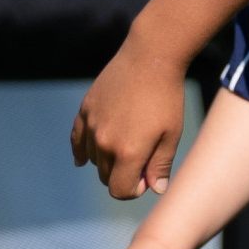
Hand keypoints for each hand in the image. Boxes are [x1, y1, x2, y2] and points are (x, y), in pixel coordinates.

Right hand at [71, 43, 187, 197]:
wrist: (150, 57)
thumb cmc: (167, 97)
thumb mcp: (171, 134)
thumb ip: (160, 165)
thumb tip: (155, 189)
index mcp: (128, 153)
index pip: (120, 190)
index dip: (135, 189)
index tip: (147, 176)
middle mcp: (104, 143)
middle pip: (105, 177)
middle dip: (122, 175)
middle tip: (141, 159)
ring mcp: (91, 126)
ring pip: (93, 159)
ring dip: (107, 160)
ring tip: (127, 142)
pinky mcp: (85, 110)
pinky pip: (77, 140)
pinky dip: (81, 151)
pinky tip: (81, 161)